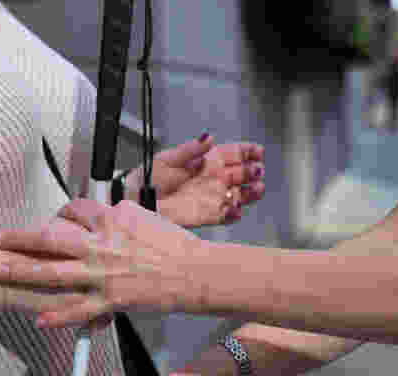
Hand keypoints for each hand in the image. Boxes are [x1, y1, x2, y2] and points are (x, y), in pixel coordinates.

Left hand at [0, 199, 202, 327]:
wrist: (196, 272)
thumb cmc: (178, 245)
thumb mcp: (148, 218)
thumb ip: (122, 217)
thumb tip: (110, 214)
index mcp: (114, 219)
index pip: (76, 210)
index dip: (60, 214)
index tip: (54, 219)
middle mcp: (102, 244)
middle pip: (51, 238)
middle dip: (21, 238)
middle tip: (0, 240)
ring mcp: (103, 273)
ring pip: (53, 272)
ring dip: (23, 272)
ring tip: (1, 271)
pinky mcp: (111, 299)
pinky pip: (78, 310)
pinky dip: (58, 316)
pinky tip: (40, 321)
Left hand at [132, 135, 265, 227]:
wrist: (139, 199)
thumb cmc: (150, 177)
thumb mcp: (169, 158)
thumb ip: (190, 149)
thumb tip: (208, 138)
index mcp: (207, 161)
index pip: (233, 154)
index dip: (247, 152)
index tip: (258, 151)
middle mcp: (213, 179)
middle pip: (240, 174)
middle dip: (252, 172)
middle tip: (257, 171)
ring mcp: (212, 197)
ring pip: (238, 195)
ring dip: (250, 193)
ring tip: (258, 189)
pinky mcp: (207, 215)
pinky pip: (225, 216)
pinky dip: (233, 214)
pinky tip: (236, 209)